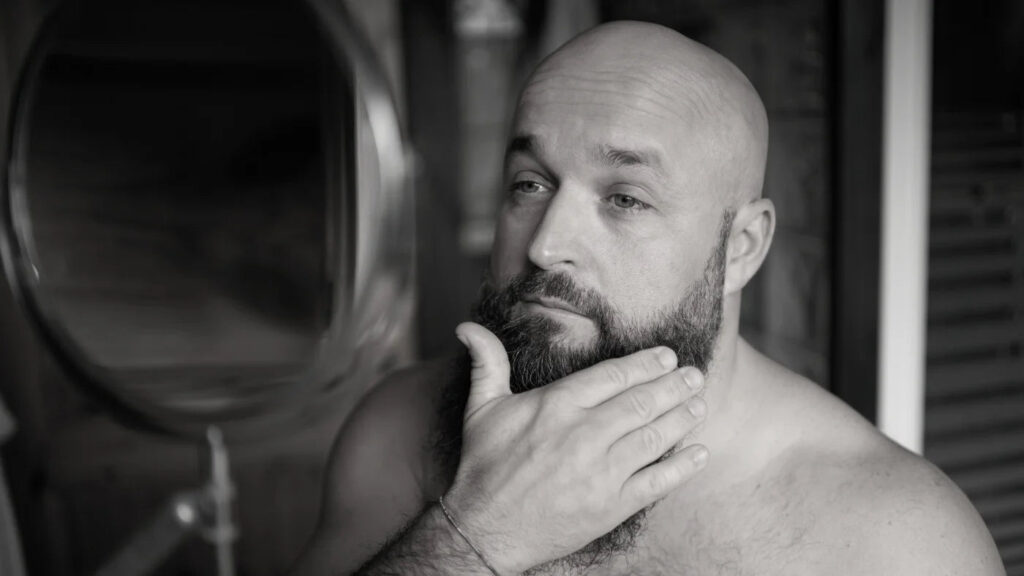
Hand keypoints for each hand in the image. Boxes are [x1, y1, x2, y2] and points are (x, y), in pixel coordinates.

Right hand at [443, 322, 708, 573]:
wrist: (486, 530)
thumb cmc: (484, 467)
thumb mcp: (480, 409)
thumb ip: (487, 363)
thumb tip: (468, 327)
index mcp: (557, 405)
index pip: (614, 375)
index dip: (646, 363)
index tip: (667, 356)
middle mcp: (584, 434)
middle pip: (641, 402)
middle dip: (674, 386)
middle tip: (695, 374)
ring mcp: (601, 471)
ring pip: (654, 437)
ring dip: (682, 418)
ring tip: (700, 404)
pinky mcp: (611, 505)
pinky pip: (657, 481)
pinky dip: (682, 466)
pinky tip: (699, 453)